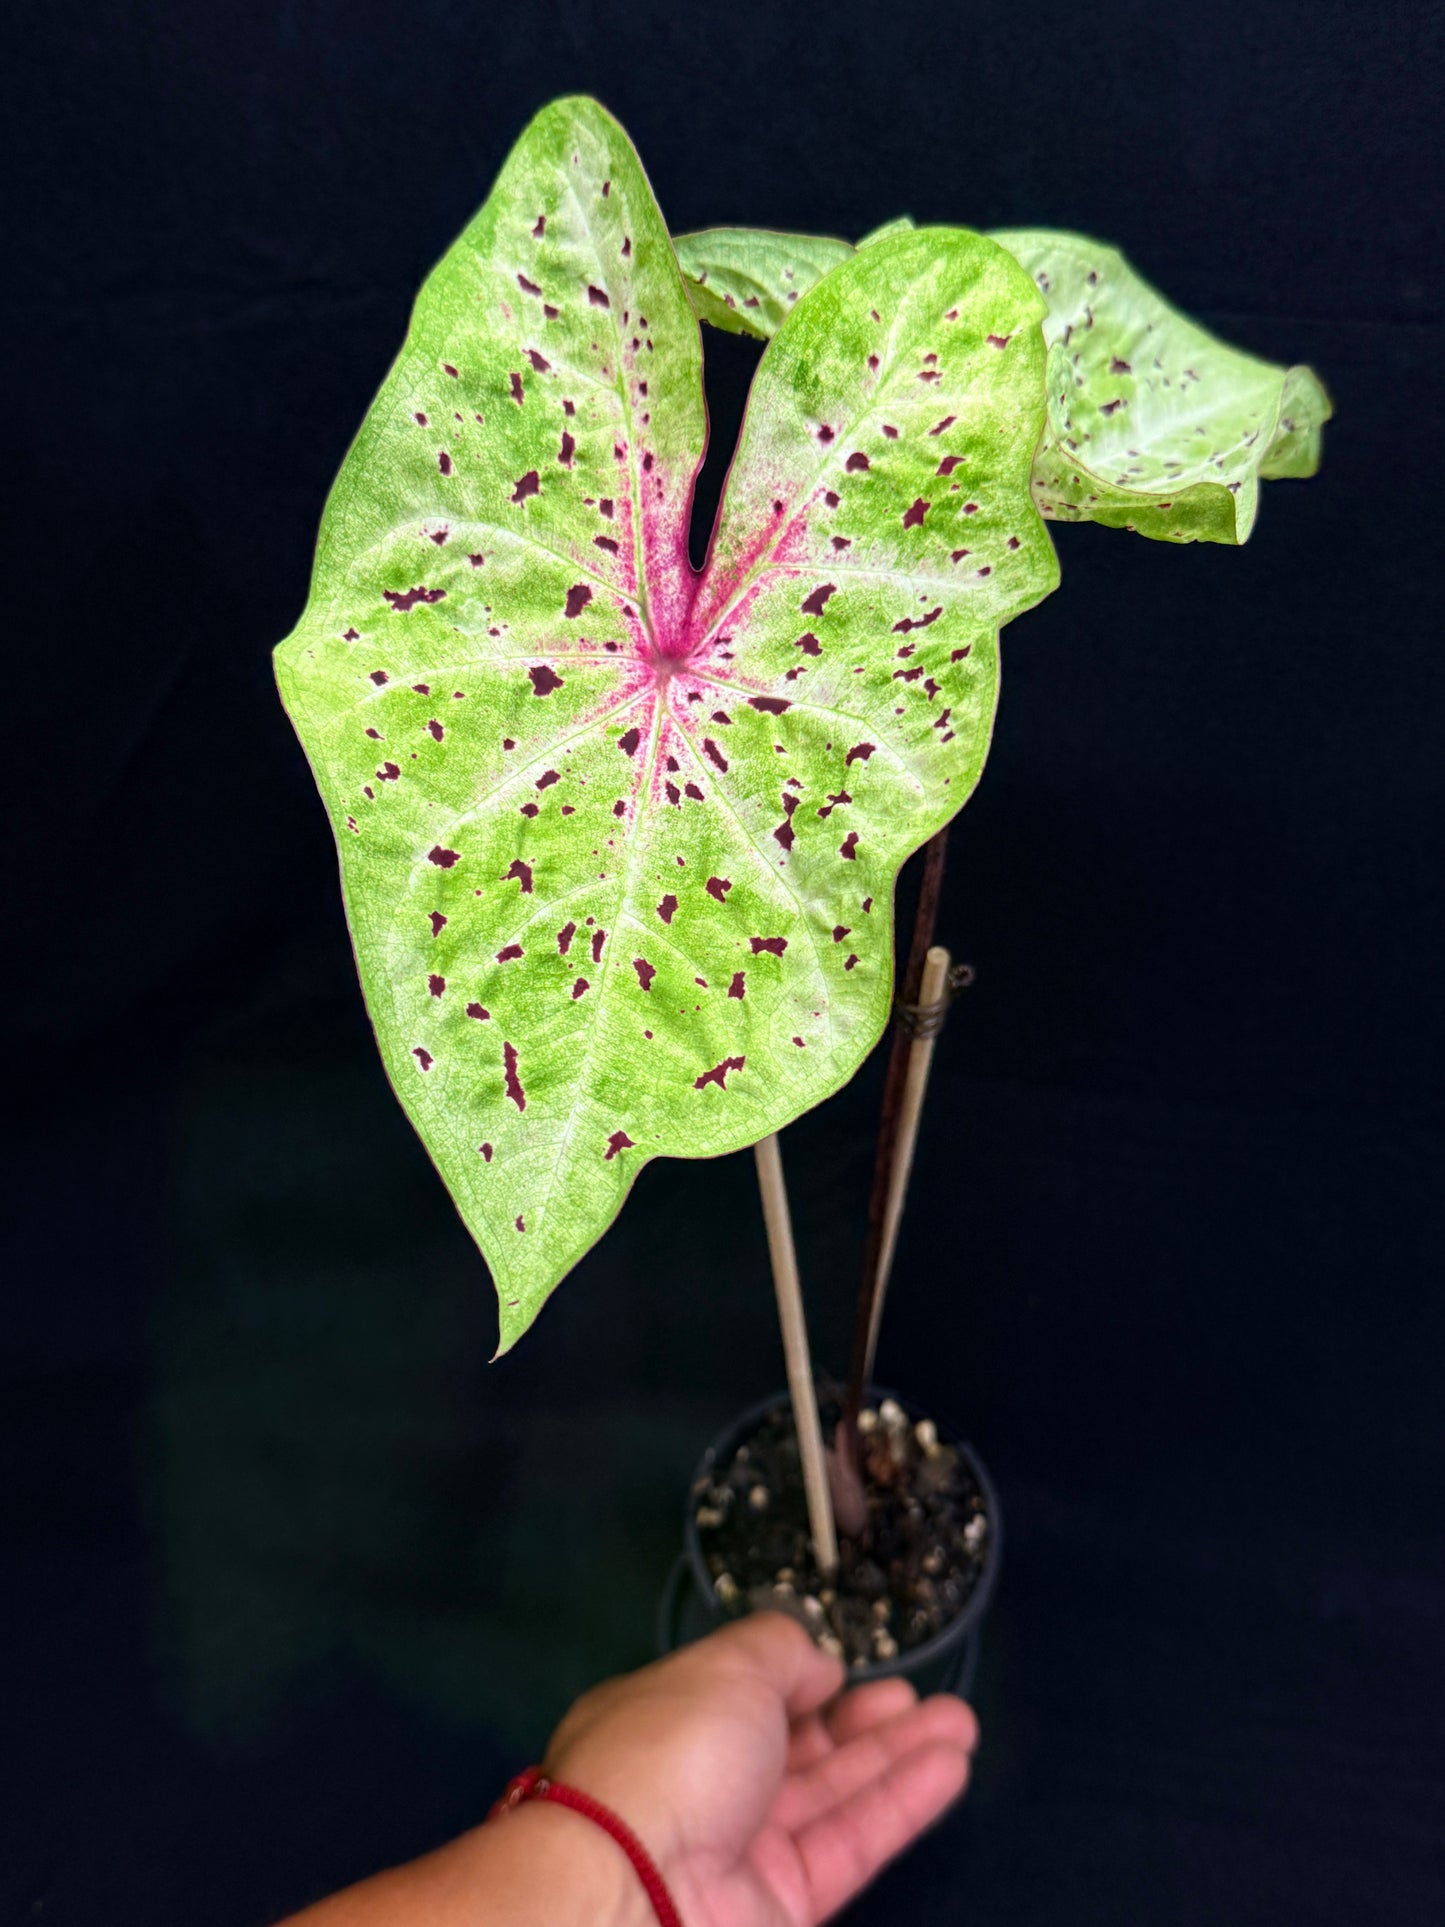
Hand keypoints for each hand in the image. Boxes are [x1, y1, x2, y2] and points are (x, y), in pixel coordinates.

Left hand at [544, 1611, 977, 1925]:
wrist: (638, 1892)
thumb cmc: (672, 1754)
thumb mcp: (724, 1666)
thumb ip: (781, 1653)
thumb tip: (820, 1667)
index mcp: (667, 1720)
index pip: (743, 1695)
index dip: (800, 1682)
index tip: (850, 1667)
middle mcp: (703, 1785)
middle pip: (796, 1748)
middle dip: (863, 1719)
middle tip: (921, 1697)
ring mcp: (743, 1852)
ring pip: (833, 1795)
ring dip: (898, 1756)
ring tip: (960, 1722)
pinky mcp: (784, 1906)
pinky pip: (851, 1844)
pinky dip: (901, 1804)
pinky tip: (948, 1766)